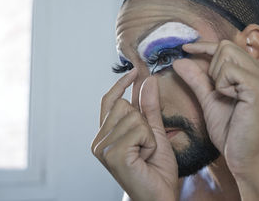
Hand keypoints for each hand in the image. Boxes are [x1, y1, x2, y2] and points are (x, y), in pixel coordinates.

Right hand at [91, 69, 177, 200]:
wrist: (159, 196)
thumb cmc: (156, 168)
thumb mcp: (155, 132)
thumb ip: (149, 107)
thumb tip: (147, 80)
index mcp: (106, 135)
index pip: (109, 101)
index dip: (121, 84)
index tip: (135, 70)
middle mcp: (99, 141)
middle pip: (123, 105)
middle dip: (143, 122)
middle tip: (145, 144)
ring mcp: (104, 148)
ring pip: (132, 116)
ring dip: (148, 134)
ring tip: (145, 152)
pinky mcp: (113, 154)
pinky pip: (138, 129)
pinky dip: (149, 141)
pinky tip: (145, 157)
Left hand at [173, 40, 258, 176]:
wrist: (246, 159)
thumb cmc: (232, 133)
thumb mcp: (209, 100)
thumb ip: (197, 79)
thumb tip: (180, 60)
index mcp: (254, 72)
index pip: (226, 46)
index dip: (204, 45)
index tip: (185, 47)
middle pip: (224, 47)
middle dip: (211, 67)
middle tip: (218, 92)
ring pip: (226, 55)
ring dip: (217, 77)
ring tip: (227, 97)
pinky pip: (229, 71)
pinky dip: (222, 85)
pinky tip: (232, 101)